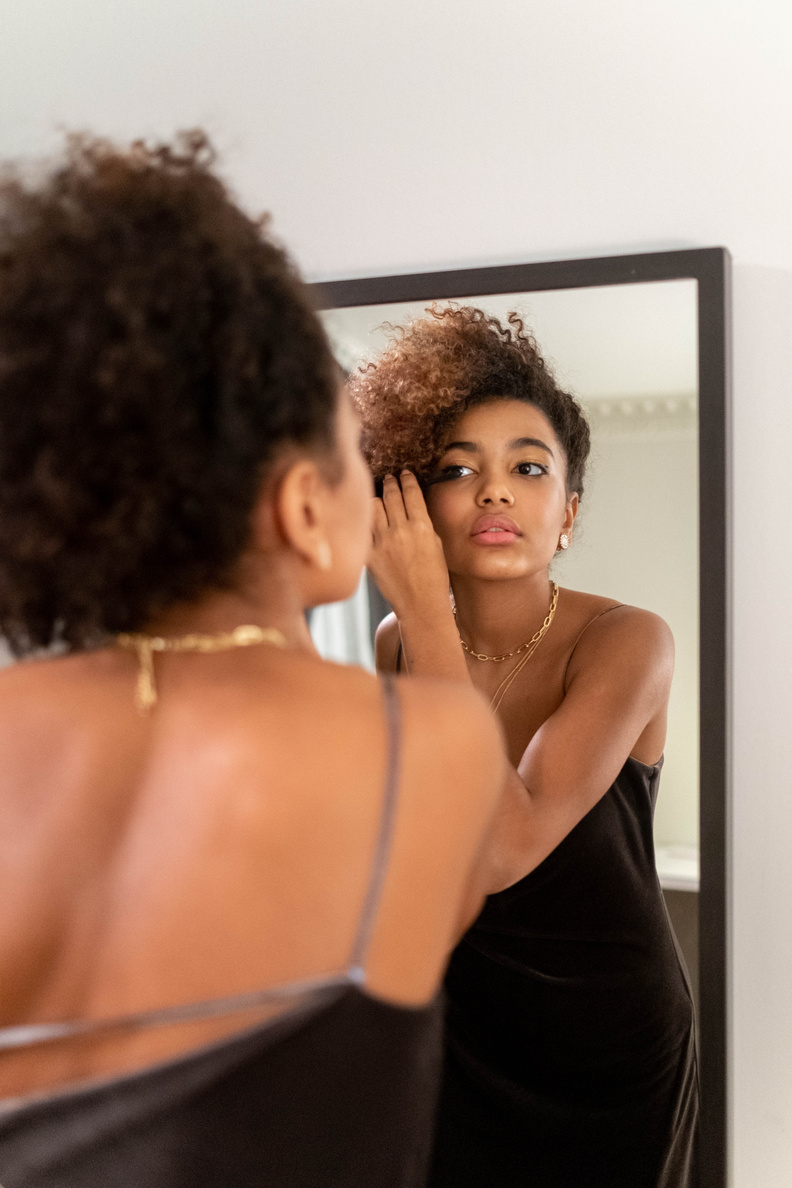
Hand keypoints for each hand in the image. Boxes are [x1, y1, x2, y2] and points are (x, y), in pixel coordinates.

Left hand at [369, 472, 450, 616]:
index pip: (411, 492)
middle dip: (391, 482)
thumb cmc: (434, 577)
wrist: (420, 605)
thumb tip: (412, 507)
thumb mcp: (437, 545)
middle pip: (391, 495)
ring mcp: (382, 542)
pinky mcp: (370, 555)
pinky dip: (366, 521)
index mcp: (421, 526)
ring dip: (377, 499)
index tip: (404, 473)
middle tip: (390, 478)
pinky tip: (367, 517)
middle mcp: (400, 530)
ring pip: (373, 507)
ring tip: (378, 496)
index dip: (407, 479)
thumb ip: (423, 524)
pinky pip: (364, 529)